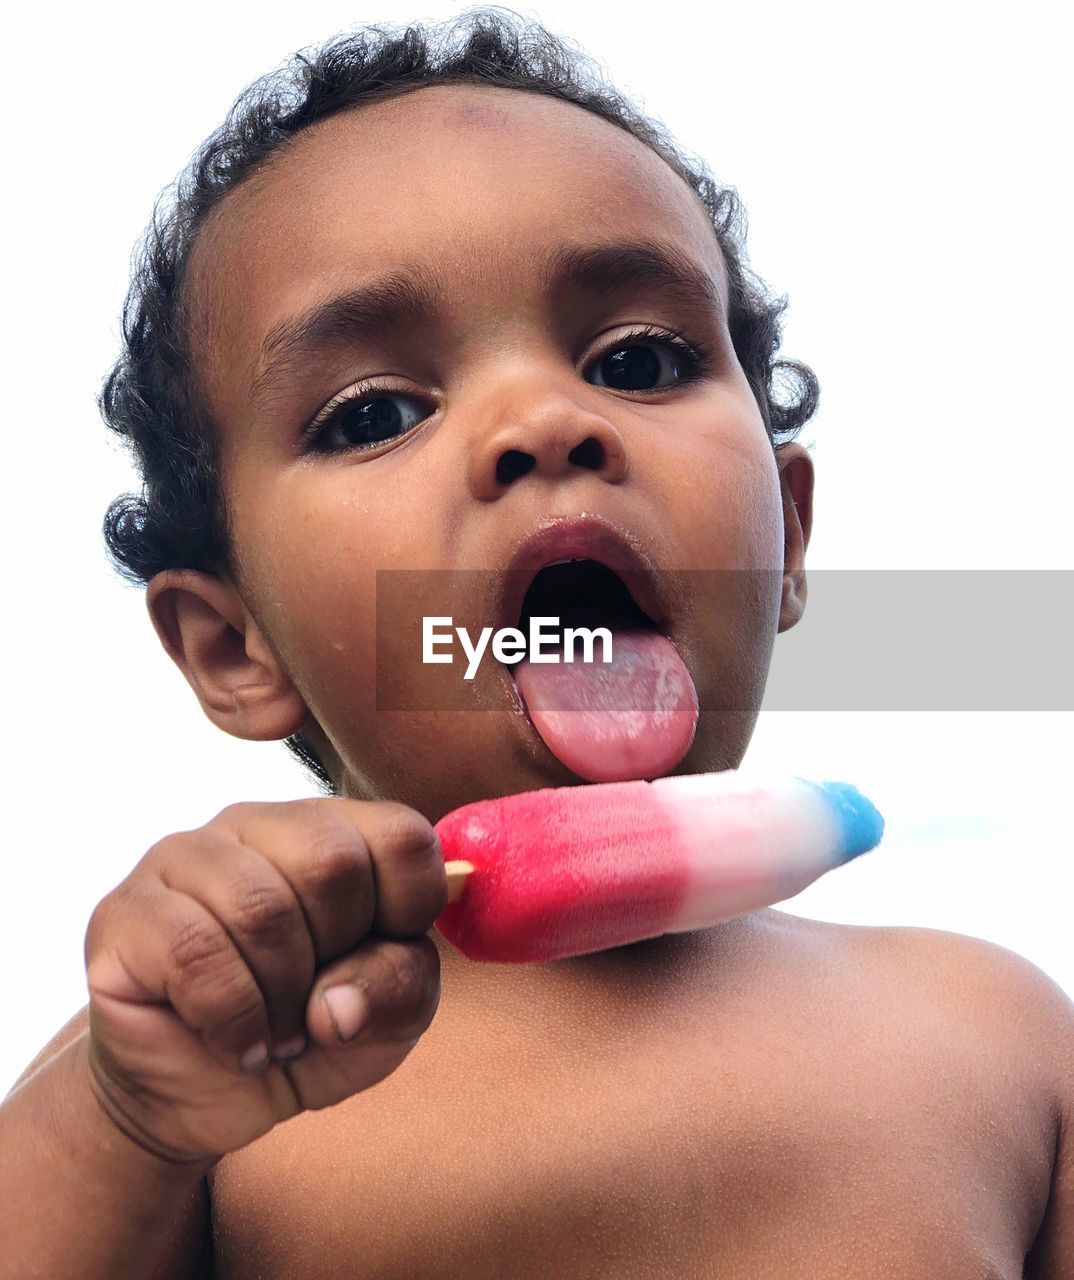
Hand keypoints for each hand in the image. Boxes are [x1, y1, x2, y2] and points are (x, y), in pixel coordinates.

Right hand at [83, 798, 444, 1165]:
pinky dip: (233, 1020)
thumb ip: (401, 986)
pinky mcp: (126, 912)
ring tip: (276, 1026)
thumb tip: (338, 1000)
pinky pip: (197, 953)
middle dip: (337, 956)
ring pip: (261, 908)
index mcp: (333, 829)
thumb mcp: (389, 1018)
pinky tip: (232, 1040)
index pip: (401, 835)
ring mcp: (184, 858)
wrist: (205, 1096)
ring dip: (283, 999)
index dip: (409, 912)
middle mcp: (257, 825)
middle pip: (333, 861)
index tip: (379, 957)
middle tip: (315, 999)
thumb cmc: (309, 1032)